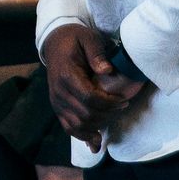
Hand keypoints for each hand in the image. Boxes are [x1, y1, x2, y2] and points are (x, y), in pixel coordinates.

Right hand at [43, 22, 147, 142]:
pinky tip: (95, 141)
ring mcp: (56, 102)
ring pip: (76, 125)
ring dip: (96, 128)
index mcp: (66, 75)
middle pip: (85, 114)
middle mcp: (58, 92)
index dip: (109, 103)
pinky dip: (82, 136)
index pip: (89, 97)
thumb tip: (108, 71)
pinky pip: (68, 127)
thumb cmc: (75, 39)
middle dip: (107, 114)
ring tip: (112, 121)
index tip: (123, 100)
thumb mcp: (88, 38)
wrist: (54, 43)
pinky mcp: (57, 108)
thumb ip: (97, 54)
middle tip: (122, 106)